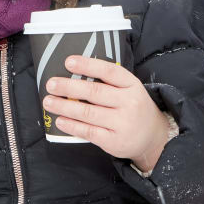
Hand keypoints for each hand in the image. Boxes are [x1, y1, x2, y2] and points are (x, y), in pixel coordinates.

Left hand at [43, 56, 171, 171]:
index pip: (109, 71)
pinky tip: (60, 120)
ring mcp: (122, 123)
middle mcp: (129, 102)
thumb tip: (73, 75)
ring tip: (48, 102)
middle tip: (51, 84)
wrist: (154, 137)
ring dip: (65, 106)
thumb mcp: (129, 90)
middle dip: (69, 87)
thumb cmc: (134, 108)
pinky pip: (89, 131)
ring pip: (88, 112)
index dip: (88, 65)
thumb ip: (108, 83)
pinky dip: (72, 126)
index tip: (68, 62)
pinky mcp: (114, 141)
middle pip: (94, 92)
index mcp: (132, 85)